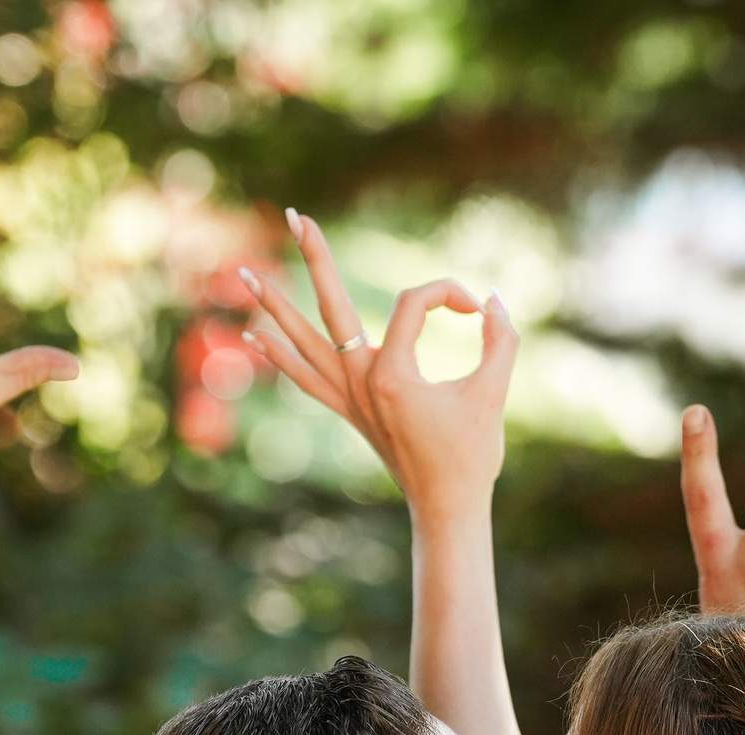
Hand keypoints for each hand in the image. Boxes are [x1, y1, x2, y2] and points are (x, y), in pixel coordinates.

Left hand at [241, 211, 516, 520]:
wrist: (447, 508)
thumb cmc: (472, 455)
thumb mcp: (494, 393)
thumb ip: (501, 340)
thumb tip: (492, 300)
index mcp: (395, 375)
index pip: (414, 305)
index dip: (447, 294)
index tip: (475, 309)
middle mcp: (362, 383)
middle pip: (331, 306)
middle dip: (315, 257)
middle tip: (295, 216)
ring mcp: (349, 399)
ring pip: (303, 343)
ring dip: (274, 306)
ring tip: (244, 272)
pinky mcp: (349, 412)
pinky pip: (304, 378)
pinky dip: (279, 356)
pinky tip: (254, 336)